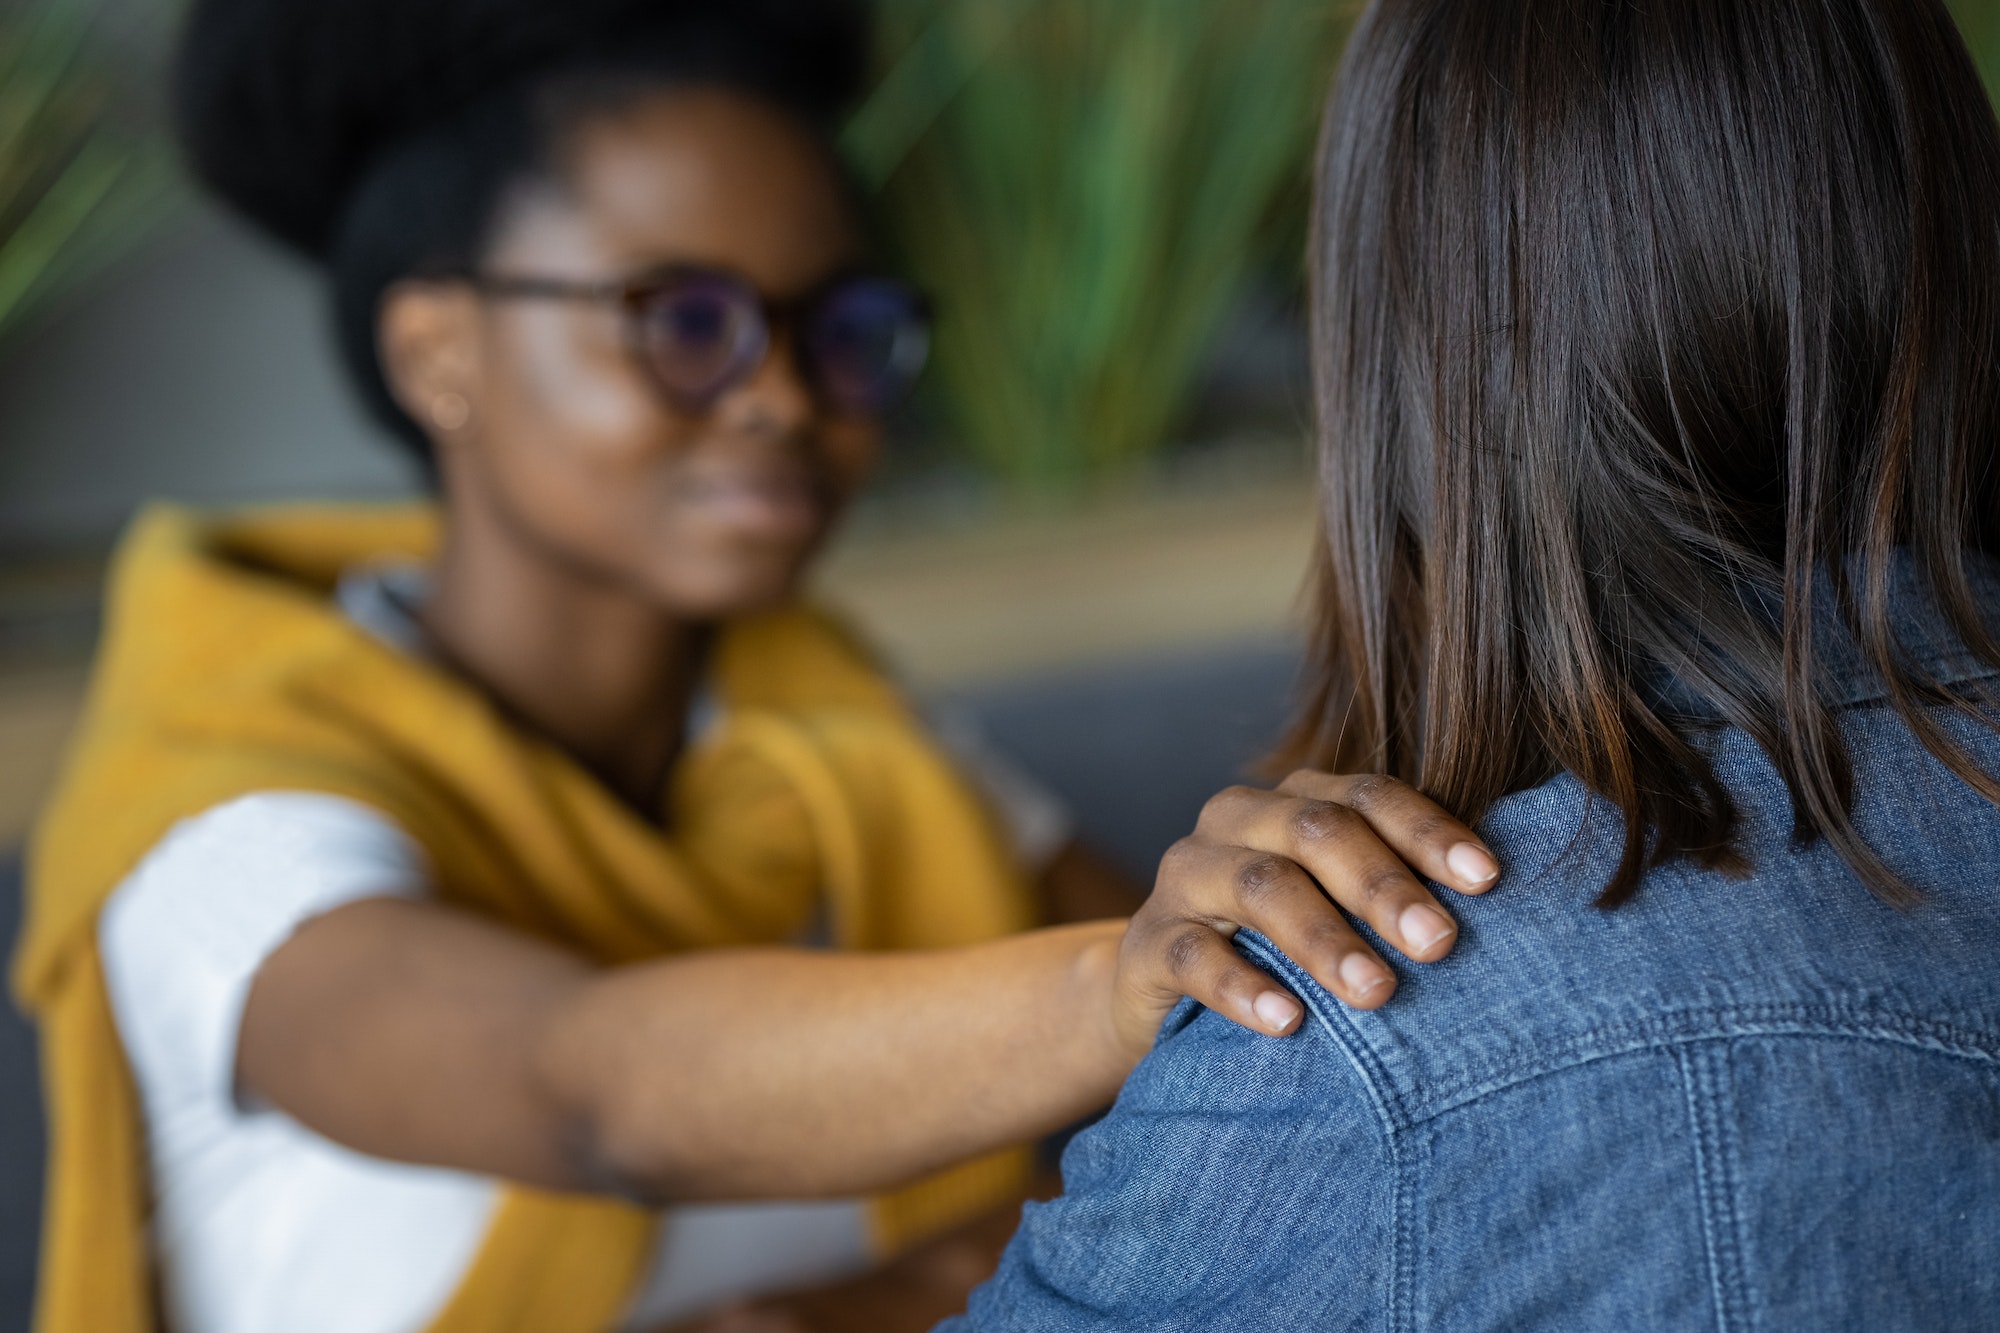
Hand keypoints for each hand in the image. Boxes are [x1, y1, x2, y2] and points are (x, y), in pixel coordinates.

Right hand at [1112, 770, 1500, 1051]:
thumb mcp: (1337, 912)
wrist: (1161, 994)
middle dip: (1386, 887)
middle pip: (1319, 832)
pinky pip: (1193, 955)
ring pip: (1259, 883)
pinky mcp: (1147, 941)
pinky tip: (1288, 1022)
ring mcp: (1187, 874)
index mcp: (1297, 802)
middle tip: (1442, 945)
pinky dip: (1243, 986)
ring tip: (1377, 992)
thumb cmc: (1281, 950)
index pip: (1369, 796)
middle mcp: (1239, 820)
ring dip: (1324, 938)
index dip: (1429, 833)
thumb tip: (1517, 913)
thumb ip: (1398, 897)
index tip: (1489, 880)